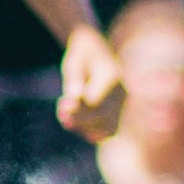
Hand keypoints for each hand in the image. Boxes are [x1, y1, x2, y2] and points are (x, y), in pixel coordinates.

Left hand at [55, 24, 122, 141]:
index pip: (95, 102)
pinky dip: (92, 132)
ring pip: (108, 128)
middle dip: (79, 119)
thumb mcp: (74, 63)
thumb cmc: (81, 56)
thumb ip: (74, 81)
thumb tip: (73, 98)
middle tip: (61, 114)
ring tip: (66, 118)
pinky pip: (109, 130)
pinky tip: (76, 124)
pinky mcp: (118, 113)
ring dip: (85, 127)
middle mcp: (122, 92)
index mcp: (112, 76)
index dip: (77, 108)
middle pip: (102, 116)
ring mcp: (122, 104)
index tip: (62, 105)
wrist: (96, 52)